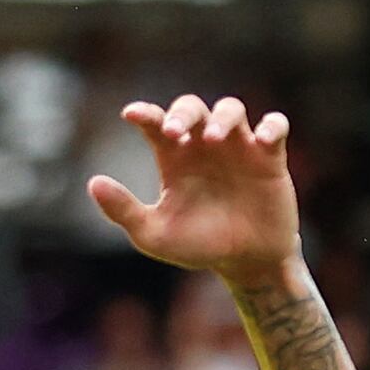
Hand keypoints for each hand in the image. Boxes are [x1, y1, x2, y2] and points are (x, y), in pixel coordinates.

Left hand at [89, 95, 307, 282]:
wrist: (246, 262)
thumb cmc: (198, 246)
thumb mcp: (154, 234)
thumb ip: (123, 210)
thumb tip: (93, 182)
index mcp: (175, 159)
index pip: (157, 124)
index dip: (145, 114)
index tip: (131, 115)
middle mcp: (204, 146)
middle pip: (192, 108)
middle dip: (182, 113)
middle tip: (175, 131)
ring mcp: (239, 148)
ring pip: (231, 109)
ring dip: (221, 117)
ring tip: (213, 138)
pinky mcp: (270, 157)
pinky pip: (276, 127)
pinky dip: (272, 126)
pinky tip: (263, 139)